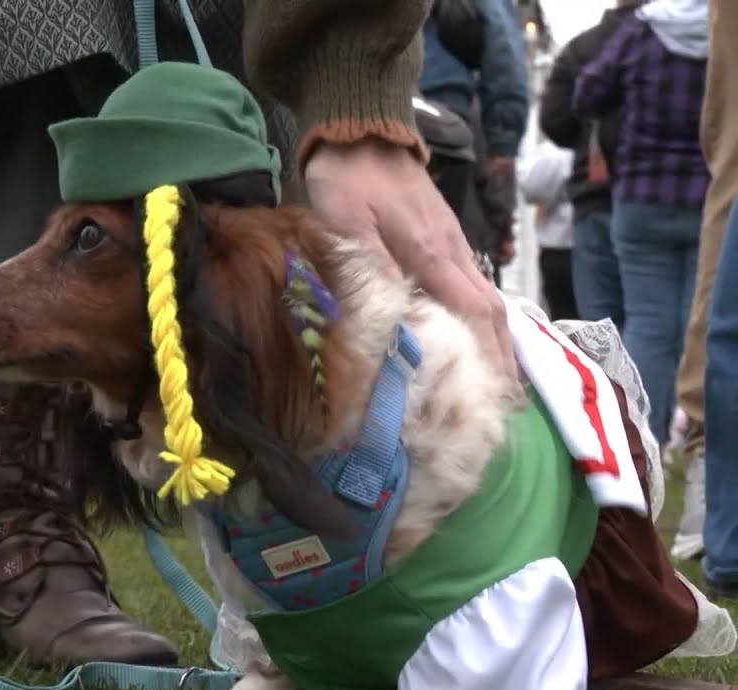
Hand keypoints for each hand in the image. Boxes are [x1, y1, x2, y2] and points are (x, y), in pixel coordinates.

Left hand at [303, 138, 516, 379]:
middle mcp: (452, 252)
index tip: (497, 394)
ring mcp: (450, 242)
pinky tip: (465, 334)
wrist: (360, 129)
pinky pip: (468, 285)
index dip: (490, 356)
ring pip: (482, 298)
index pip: (474, 314)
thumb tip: (400, 322)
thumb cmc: (350, 177)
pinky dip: (475, 317)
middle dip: (502, 356)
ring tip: (491, 378)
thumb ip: (372, 269)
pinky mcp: (440, 236)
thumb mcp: (348, 224)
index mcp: (433, 254)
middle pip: (490, 312)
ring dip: (492, 339)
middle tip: (502, 400)